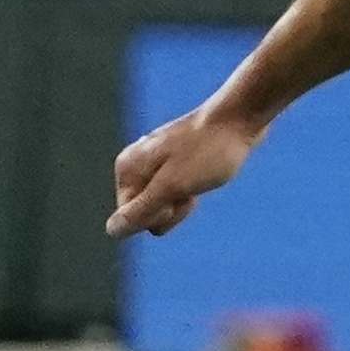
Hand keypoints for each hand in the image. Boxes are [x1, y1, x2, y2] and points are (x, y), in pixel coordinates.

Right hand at [108, 103, 258, 237]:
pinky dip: (189, 190)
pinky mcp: (171, 163)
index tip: (178, 193)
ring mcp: (152, 163)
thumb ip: (140, 210)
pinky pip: (174, 192)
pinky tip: (201, 175)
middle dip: (170, 209)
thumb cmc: (207, 152)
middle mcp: (133, 165)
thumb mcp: (172, 186)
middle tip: (190, 185)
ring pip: (162, 205)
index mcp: (126, 169)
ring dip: (182, 201)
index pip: (131, 219)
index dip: (159, 215)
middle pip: (145, 214)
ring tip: (197, 179)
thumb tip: (112, 231)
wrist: (237, 119)